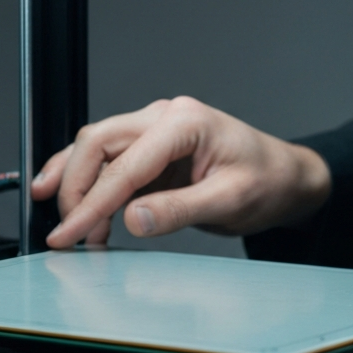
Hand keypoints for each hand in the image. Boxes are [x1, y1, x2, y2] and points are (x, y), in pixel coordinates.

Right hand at [31, 96, 330, 247]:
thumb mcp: (230, 201)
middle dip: (75, 189)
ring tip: (73, 230)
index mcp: (186, 123)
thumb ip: (180, 210)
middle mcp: (165, 118)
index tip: (69, 234)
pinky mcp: (151, 150)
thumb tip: (133, 219)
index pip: (125, 164)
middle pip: (97, 143)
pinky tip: (79, 210)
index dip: (92, 203)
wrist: (285, 179)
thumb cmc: (268, 182)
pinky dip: (90, 186)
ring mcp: (155, 131)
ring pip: (95, 149)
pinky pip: (109, 162)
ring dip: (78, 188)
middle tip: (67, 234)